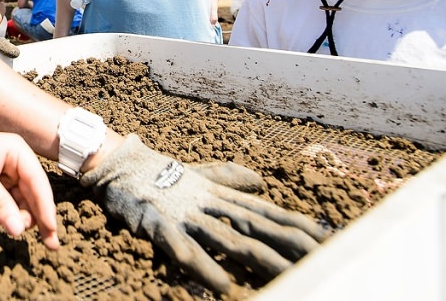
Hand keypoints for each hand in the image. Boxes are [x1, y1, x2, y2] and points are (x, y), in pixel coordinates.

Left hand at [0, 129, 59, 249]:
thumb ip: (0, 204)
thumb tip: (19, 230)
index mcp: (17, 150)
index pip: (38, 182)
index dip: (46, 207)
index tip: (51, 230)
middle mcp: (15, 161)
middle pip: (34, 194)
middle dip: (38, 218)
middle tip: (50, 244)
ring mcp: (6, 173)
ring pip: (21, 202)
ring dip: (15, 218)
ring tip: (2, 228)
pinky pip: (7, 205)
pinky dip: (2, 216)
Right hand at [80, 135, 326, 293]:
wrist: (116, 161)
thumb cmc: (156, 171)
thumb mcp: (197, 175)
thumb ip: (228, 180)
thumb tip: (260, 182)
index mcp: (219, 195)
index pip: (265, 213)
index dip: (296, 226)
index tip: (328, 240)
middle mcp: (207, 204)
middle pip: (255, 228)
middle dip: (288, 246)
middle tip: (322, 262)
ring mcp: (183, 214)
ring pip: (227, 238)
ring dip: (257, 259)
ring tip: (286, 276)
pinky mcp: (157, 223)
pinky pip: (181, 247)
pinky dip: (202, 265)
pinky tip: (220, 284)